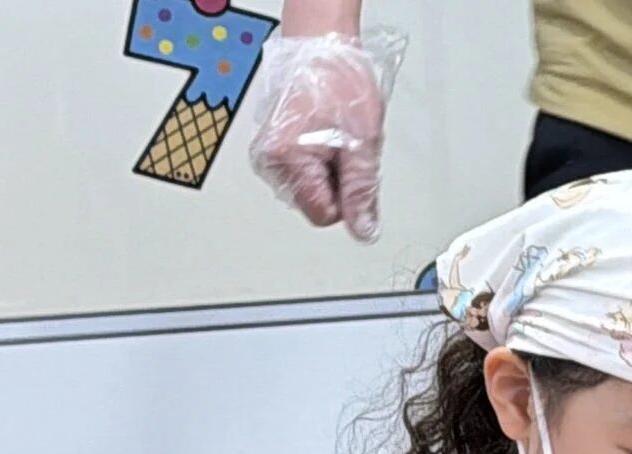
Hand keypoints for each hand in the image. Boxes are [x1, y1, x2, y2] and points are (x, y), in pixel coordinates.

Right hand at [248, 33, 402, 241]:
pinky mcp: (273, 146)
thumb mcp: (362, 143)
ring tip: (335, 136)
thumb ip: (361, 192)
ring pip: (309, 188)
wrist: (320, 46)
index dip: (347, 199)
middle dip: (336, 183)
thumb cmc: (338, 82)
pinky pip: (302, 170)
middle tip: (346, 147)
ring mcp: (268, 153)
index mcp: (286, 161)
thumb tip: (364, 230)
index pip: (323, 214)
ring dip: (328, 171)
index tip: (354, 171)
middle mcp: (269, 161)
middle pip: (314, 203)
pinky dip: (319, 159)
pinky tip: (324, 134)